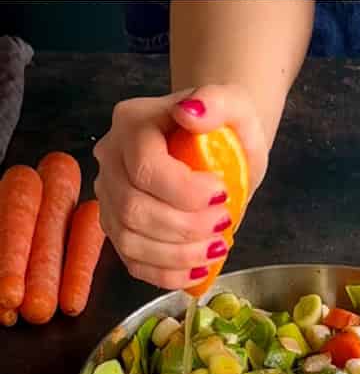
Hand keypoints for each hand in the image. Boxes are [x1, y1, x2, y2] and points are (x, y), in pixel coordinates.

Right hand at [95, 85, 268, 289]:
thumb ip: (218, 100)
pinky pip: (132, 261)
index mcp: (132, 122)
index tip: (222, 192)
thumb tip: (189, 111)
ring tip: (216, 246)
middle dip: (185, 226)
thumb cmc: (225, 125)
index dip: (184, 191)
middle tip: (224, 222)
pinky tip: (196, 269)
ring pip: (129, 240)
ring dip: (178, 254)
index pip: (146, 168)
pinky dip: (166, 273)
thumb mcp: (235, 104)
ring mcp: (109, 195)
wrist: (219, 143)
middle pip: (134, 208)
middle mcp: (110, 158)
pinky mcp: (118, 227)